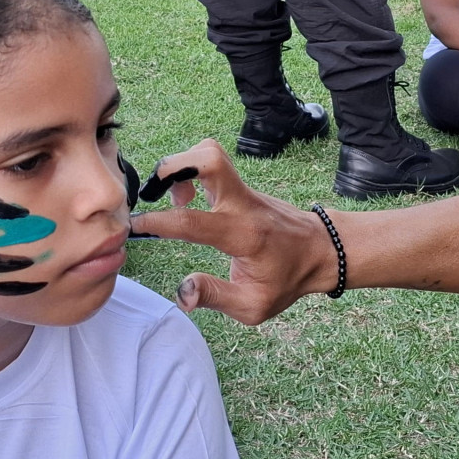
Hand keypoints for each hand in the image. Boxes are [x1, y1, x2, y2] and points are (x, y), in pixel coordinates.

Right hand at [133, 140, 336, 324]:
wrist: (322, 251)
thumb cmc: (287, 279)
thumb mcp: (253, 305)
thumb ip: (214, 296)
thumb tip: (182, 292)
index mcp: (243, 234)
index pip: (192, 221)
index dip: (158, 222)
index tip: (135, 227)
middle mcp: (243, 204)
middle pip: (210, 158)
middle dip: (173, 166)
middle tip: (155, 193)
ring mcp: (245, 190)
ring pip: (211, 153)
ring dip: (182, 165)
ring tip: (174, 198)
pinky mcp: (243, 186)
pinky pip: (214, 163)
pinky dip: (192, 169)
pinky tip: (188, 199)